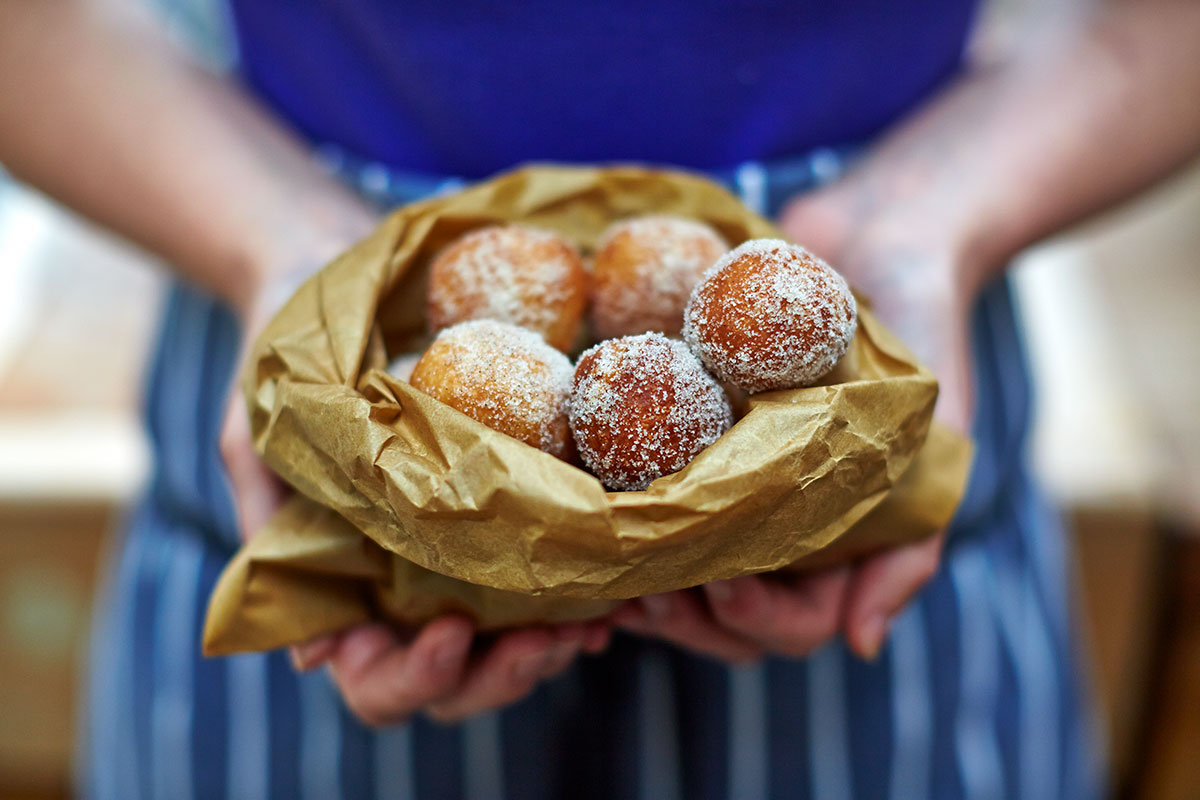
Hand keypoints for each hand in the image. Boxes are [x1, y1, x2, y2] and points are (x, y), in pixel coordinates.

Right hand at [218, 222, 610, 726]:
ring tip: (594, 622)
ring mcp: (453, 559)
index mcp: (336, 587)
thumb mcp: (257, 436)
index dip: (413, 677)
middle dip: (501, 674)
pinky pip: (542, 583)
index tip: (452, 632)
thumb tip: (312, 657)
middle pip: (454, 683)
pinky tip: (615, 593)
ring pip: (506, 649)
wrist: (324, 273)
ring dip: (550, 649)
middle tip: (550, 640)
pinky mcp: (499, 517)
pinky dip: (577, 600)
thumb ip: (272, 527)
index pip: (371, 677)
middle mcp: (399, 588)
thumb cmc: (282, 356)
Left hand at [616, 178, 978, 662]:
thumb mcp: (938, 435)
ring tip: (607, 566)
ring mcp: (731, 492)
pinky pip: (648, 506)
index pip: (794, 626)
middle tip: (644, 590)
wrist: (876, 238)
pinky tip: (585, 515)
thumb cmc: (920, 333)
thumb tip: (862, 647)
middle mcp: (780, 528)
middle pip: (724, 623)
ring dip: (642, 587)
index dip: (755, 621)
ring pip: (679, 580)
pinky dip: (618, 525)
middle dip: (685, 618)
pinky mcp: (686, 442)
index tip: (721, 585)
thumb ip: (911, 540)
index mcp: (839, 544)